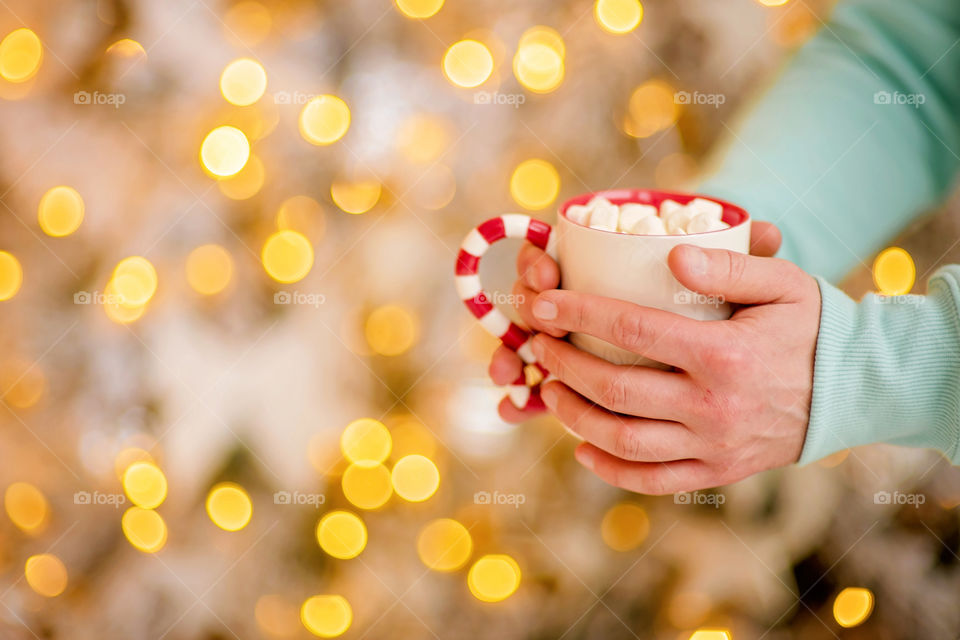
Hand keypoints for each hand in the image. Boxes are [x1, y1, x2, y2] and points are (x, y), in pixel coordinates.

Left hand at [489, 222, 821, 493]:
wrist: (853, 391)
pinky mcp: (716, 473)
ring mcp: (713, 447)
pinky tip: (583, 448)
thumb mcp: (782, 283)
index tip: (544, 304)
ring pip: (624, 440)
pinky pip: (651, 480)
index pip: (633, 329)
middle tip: (538, 344)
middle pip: (616, 388)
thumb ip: (729, 266)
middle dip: (564, 364)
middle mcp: (713, 406)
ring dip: (575, 416)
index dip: (579, 315)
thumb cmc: (810, 328)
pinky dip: (609, 469)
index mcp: (724, 354)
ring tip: (549, 390)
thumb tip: (672, 256)